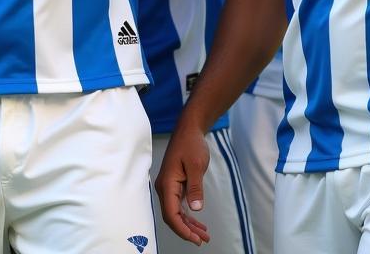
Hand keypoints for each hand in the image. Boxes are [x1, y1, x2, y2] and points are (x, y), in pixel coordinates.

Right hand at [154, 122, 211, 245]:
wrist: (189, 129)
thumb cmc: (191, 144)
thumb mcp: (196, 165)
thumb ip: (195, 187)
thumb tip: (195, 209)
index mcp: (167, 183)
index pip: (171, 214)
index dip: (182, 229)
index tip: (195, 239)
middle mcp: (165, 187)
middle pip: (172, 216)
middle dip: (186, 231)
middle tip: (203, 240)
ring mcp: (169, 186)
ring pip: (176, 212)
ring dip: (188, 225)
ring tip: (204, 235)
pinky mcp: (175, 184)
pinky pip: (179, 205)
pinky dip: (188, 216)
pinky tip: (198, 223)